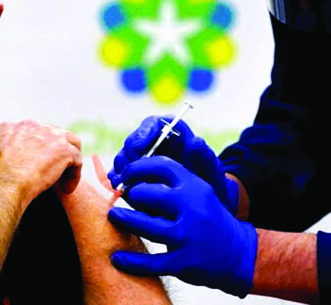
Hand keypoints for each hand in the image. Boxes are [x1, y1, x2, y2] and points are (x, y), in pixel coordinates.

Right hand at [0, 120, 81, 199]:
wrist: (1, 184)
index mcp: (10, 127)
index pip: (31, 133)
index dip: (36, 149)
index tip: (34, 165)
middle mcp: (31, 126)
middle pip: (51, 134)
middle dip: (54, 152)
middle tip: (52, 172)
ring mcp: (49, 135)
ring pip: (69, 142)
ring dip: (68, 161)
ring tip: (63, 180)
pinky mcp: (63, 150)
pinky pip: (76, 159)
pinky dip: (74, 175)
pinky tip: (67, 189)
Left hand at [108, 156, 256, 296]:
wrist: (237, 253)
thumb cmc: (208, 218)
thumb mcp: (198, 192)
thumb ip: (171, 183)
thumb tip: (132, 174)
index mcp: (194, 187)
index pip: (160, 166)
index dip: (137, 168)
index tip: (126, 175)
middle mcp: (191, 208)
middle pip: (145, 194)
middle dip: (131, 195)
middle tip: (125, 199)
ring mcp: (187, 236)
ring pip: (143, 225)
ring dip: (123, 220)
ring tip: (115, 217)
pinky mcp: (183, 262)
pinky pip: (149, 262)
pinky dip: (130, 261)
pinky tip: (118, 258)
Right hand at [109, 115, 238, 213]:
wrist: (204, 206)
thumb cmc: (209, 184)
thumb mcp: (212, 173)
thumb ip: (205, 158)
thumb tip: (196, 141)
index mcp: (174, 134)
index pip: (154, 124)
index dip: (143, 133)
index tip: (140, 148)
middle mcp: (155, 144)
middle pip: (133, 142)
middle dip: (129, 156)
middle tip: (130, 172)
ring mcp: (142, 161)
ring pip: (123, 159)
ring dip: (123, 171)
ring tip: (130, 186)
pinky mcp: (133, 177)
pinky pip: (118, 176)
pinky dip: (118, 183)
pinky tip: (125, 193)